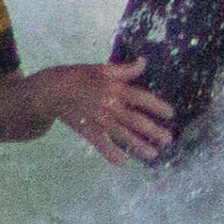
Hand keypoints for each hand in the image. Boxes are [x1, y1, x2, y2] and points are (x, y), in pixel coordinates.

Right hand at [43, 58, 174, 163]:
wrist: (52, 91)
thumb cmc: (79, 76)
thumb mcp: (102, 68)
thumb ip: (125, 69)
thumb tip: (144, 61)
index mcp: (115, 88)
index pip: (141, 98)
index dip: (157, 106)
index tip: (171, 114)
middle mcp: (110, 105)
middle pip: (135, 120)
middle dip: (153, 131)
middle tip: (168, 140)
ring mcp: (99, 120)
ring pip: (122, 135)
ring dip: (138, 145)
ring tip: (153, 154)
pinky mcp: (88, 130)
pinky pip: (101, 144)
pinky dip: (111, 153)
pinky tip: (122, 162)